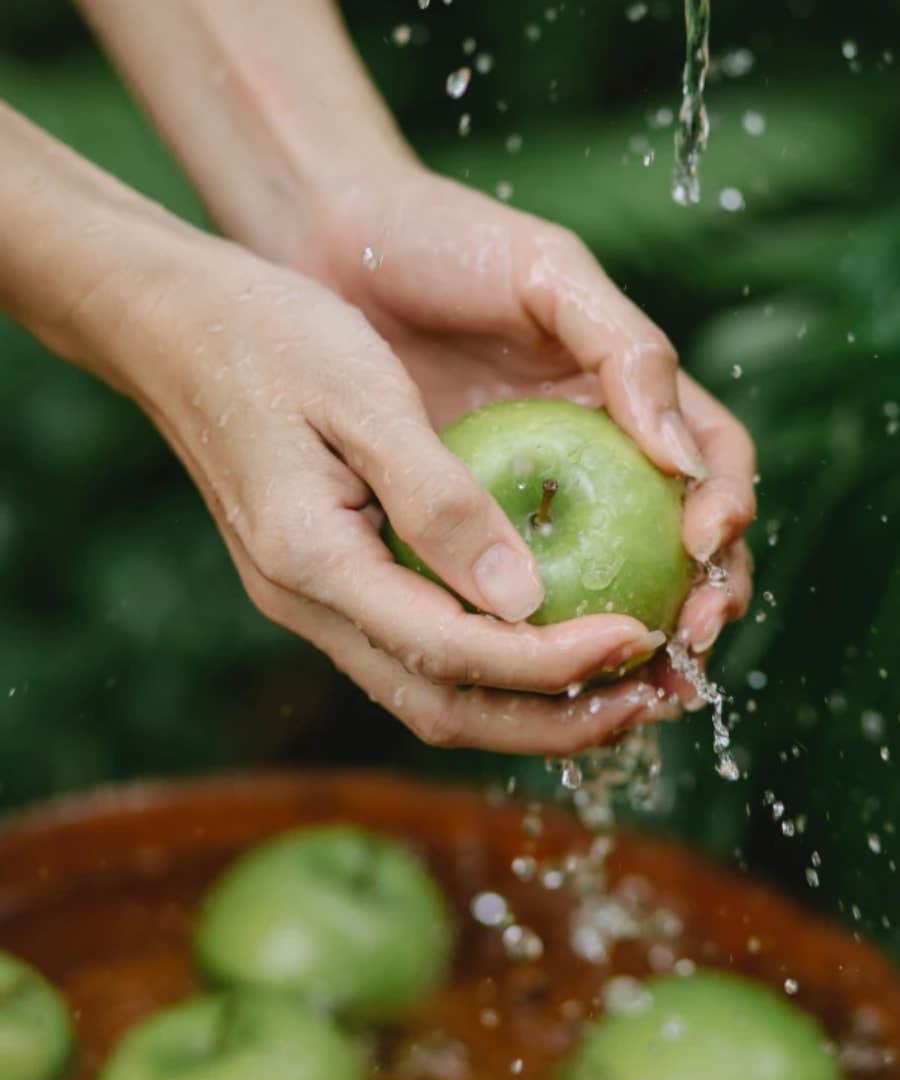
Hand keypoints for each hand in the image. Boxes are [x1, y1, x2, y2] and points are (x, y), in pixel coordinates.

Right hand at [133, 236, 681, 753]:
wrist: (173, 325)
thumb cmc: (269, 336)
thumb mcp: (365, 398)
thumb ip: (439, 501)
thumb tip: (525, 597)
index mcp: (313, 560)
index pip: (452, 651)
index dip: (552, 661)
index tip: (637, 637)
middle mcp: (307, 604)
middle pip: (442, 708)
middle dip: (552, 720)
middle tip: (647, 699)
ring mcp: (309, 601)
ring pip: (429, 693)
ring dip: (527, 706)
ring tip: (618, 687)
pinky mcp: (322, 583)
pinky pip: (415, 652)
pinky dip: (490, 666)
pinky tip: (545, 638)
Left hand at [300, 166, 755, 674]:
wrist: (337, 248)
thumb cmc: (448, 242)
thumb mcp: (549, 274)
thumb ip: (625, 349)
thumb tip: (681, 459)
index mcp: (630, 395)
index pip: (712, 465)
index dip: (727, 509)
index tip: (705, 543)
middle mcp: (592, 454)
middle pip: (675, 543)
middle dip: (701, 598)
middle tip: (688, 642)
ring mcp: (532, 492)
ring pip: (601, 582)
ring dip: (632, 638)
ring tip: (633, 685)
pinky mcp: (465, 522)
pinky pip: (509, 588)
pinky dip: (535, 633)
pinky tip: (536, 668)